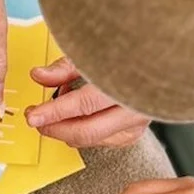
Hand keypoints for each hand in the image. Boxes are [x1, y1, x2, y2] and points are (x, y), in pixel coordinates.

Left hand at [25, 57, 149, 147]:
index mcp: (126, 83)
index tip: (33, 116)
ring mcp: (136, 124)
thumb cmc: (129, 54)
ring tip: (55, 112)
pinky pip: (99, 140)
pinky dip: (81, 131)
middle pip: (86, 131)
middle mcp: (135, 108)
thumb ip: (65, 68)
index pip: (84, 105)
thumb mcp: (95, 53)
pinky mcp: (133, 134)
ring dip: (66, 130)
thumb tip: (39, 76)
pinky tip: (76, 116)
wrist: (161, 63)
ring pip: (90, 139)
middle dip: (54, 129)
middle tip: (36, 120)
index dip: (54, 113)